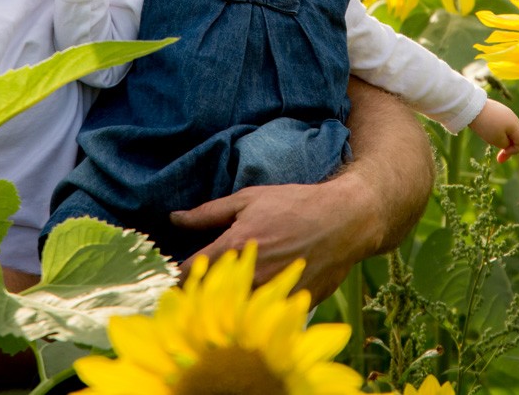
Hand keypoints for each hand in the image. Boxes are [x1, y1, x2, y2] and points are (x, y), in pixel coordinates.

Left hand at [170, 176, 379, 303]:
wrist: (344, 221)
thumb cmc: (294, 205)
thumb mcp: (248, 199)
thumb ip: (208, 213)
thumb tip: (173, 219)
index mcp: (234, 246)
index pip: (189, 273)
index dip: (176, 277)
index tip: (175, 276)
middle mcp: (250, 275)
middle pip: (209, 298)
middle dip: (200, 294)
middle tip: (202, 286)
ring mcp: (271, 295)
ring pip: (234, 313)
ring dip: (226, 307)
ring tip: (229, 294)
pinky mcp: (290, 307)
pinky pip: (263, 318)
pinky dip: (254, 313)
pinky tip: (256, 300)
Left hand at [470, 99, 518, 161]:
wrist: (472, 106)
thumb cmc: (486, 125)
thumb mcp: (497, 140)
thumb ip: (506, 145)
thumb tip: (507, 143)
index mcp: (515, 124)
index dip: (515, 151)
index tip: (502, 154)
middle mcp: (512, 117)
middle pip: (516, 136)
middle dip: (508, 147)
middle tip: (498, 158)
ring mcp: (504, 112)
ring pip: (508, 130)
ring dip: (502, 139)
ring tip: (490, 140)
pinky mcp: (496, 109)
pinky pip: (500, 123)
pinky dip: (496, 130)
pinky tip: (486, 130)